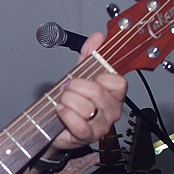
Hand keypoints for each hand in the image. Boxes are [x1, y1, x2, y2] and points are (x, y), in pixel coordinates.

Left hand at [49, 32, 127, 152]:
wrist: (55, 124)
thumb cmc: (72, 101)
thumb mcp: (80, 74)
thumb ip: (89, 55)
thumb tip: (98, 37)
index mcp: (115, 94)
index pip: (118, 81)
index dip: (99, 76)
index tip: (88, 77)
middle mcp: (112, 110)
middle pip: (97, 92)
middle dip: (75, 87)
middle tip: (68, 89)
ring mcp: (101, 125)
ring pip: (85, 107)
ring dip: (67, 101)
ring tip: (64, 102)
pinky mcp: (87, 136)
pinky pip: (78, 123)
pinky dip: (65, 114)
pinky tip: (60, 111)